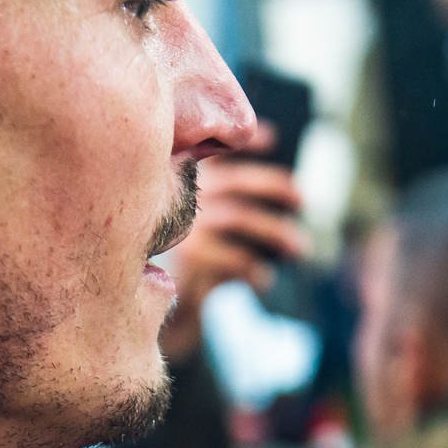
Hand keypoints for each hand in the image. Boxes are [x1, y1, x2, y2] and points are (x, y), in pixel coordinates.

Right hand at [160, 124, 307, 364]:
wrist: (145, 310)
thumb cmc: (179, 267)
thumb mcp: (198, 232)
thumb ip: (223, 207)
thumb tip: (282, 197)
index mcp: (179, 183)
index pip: (215, 151)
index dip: (245, 140)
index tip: (273, 137)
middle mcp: (177, 198)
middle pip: (236, 182)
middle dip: (275, 186)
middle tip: (301, 200)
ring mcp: (182, 227)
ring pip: (241, 218)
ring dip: (277, 232)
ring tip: (299, 249)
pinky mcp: (191, 260)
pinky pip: (236, 259)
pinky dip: (256, 270)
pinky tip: (263, 281)